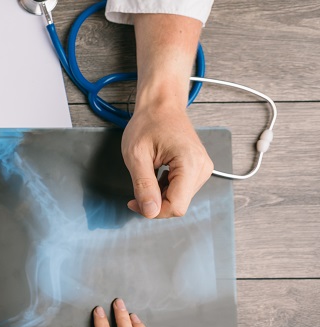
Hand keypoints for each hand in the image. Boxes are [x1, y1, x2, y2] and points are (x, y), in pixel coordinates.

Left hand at [125, 13, 212, 218]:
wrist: (161, 104)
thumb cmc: (148, 123)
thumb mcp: (137, 156)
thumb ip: (144, 185)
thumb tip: (150, 212)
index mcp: (190, 164)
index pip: (177, 207)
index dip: (153, 211)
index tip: (133, 202)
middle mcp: (203, 169)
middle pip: (178, 204)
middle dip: (155, 203)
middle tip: (135, 191)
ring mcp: (203, 169)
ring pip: (179, 199)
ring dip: (159, 196)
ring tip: (146, 176)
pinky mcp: (198, 169)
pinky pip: (181, 190)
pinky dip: (165, 190)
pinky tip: (155, 176)